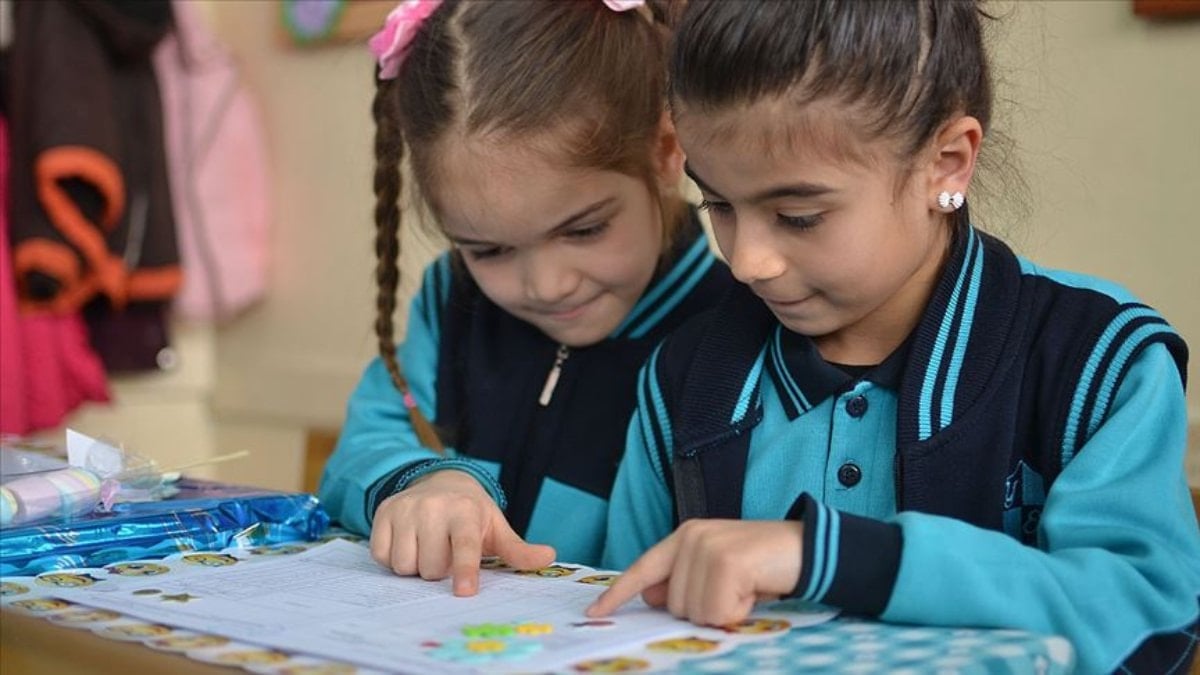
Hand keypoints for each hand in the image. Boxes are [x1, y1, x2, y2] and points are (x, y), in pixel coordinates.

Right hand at [370, 470, 555, 595]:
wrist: (441, 482)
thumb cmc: (471, 515)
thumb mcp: (496, 529)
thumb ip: (517, 550)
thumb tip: (548, 557)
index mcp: (465, 511)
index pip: (464, 546)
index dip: (464, 570)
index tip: (464, 592)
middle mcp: (433, 506)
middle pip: (430, 567)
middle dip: (437, 571)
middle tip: (445, 554)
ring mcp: (405, 507)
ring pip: (403, 564)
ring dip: (415, 567)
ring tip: (427, 549)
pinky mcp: (383, 511)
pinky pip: (382, 556)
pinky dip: (393, 559)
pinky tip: (408, 544)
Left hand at [586, 519, 803, 625]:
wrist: (806, 547)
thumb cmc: (761, 565)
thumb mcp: (716, 572)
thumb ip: (682, 580)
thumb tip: (649, 596)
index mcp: (684, 538)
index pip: (643, 568)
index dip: (618, 593)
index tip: (595, 611)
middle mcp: (691, 537)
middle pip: (673, 605)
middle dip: (705, 609)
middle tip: (735, 591)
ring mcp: (707, 548)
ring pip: (694, 612)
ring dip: (724, 611)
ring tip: (746, 588)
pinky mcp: (726, 562)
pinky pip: (718, 612)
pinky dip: (739, 612)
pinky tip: (754, 591)